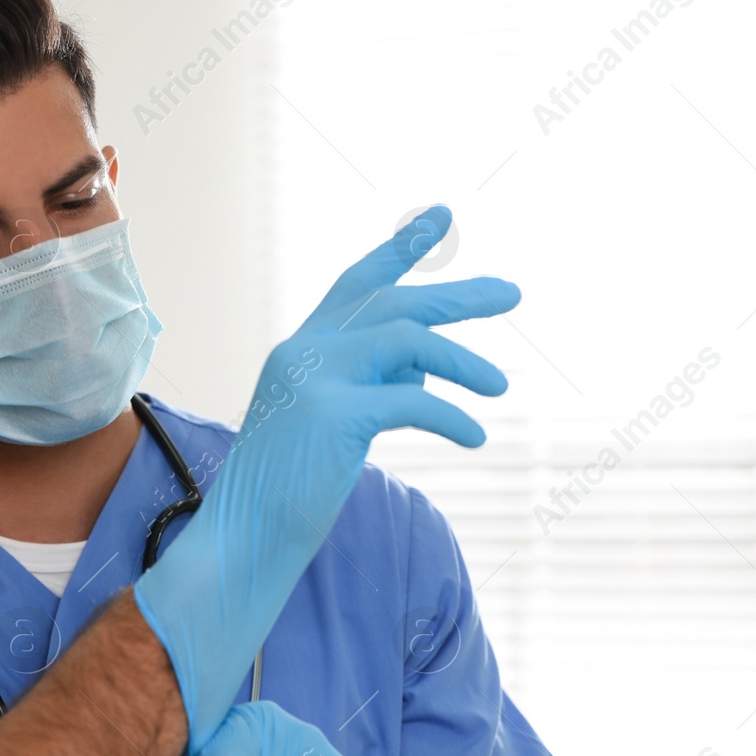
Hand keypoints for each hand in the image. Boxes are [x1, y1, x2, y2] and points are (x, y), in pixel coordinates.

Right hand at [133, 205, 519, 752]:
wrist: (242, 538)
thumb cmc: (288, 491)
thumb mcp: (331, 423)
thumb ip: (368, 384)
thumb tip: (424, 365)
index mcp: (300, 350)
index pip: (357, 284)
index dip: (402, 249)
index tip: (441, 217)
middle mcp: (304, 351)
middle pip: (394, 301)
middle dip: (458, 295)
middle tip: (512, 292)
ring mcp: (315, 379)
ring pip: (408, 339)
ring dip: (465, 361)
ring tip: (501, 387)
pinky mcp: (333, 415)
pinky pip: (414, 400)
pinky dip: (453, 415)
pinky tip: (475, 436)